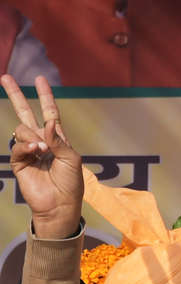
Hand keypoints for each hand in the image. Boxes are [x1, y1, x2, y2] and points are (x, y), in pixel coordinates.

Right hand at [1, 74, 82, 237]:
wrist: (60, 206)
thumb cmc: (71, 185)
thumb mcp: (72, 160)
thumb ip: (59, 140)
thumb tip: (46, 123)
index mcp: (57, 140)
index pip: (50, 113)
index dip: (46, 96)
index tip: (40, 79)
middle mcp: (42, 142)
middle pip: (26, 113)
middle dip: (16, 95)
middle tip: (5, 77)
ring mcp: (29, 151)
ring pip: (21, 128)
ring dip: (32, 137)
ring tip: (43, 151)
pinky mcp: (19, 162)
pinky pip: (17, 145)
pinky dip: (27, 146)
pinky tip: (36, 151)